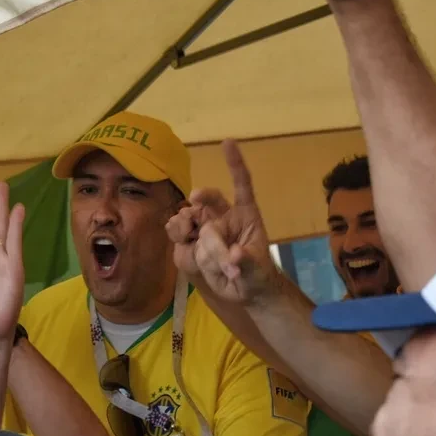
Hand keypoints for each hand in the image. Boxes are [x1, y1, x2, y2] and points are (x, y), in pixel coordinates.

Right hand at [165, 140, 277, 304]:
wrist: (242, 293)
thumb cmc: (256, 275)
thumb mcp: (257, 272)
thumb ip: (247, 263)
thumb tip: (236, 255)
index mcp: (246, 215)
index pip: (241, 185)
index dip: (234, 164)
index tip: (228, 142)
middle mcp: (222, 217)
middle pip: (207, 200)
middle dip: (201, 198)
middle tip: (194, 203)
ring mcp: (203, 230)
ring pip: (189, 220)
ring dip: (190, 233)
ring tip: (204, 257)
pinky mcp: (189, 245)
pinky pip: (178, 236)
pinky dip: (181, 243)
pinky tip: (189, 253)